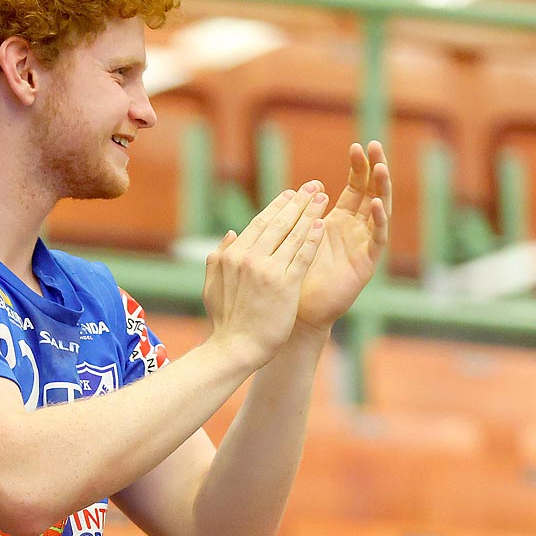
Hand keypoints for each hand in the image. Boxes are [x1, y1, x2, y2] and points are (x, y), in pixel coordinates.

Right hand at [201, 186, 326, 371]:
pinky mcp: (285, 285)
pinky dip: (312, 239)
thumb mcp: (212, 285)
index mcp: (232, 255)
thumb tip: (231, 233)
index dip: (278, 206)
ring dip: (310, 213)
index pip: (259, 224)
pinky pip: (302, 256)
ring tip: (323, 198)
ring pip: (292, 234)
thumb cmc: (225, 322)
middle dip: (298, 202)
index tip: (291, 194)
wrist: (235, 349)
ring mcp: (268, 270)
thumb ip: (218, 257)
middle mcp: (249, 258)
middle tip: (313, 186)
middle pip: (278, 223)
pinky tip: (323, 225)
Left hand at [295, 141, 390, 333]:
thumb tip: (291, 193)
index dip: (358, 166)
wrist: (297, 312)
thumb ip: (295, 216)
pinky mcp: (367, 263)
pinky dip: (378, 220)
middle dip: (375, 168)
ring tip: (381, 168)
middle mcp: (356, 230)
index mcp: (339, 220)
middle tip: (375, 145)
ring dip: (381, 189)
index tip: (357, 145)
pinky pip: (377, 238)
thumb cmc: (292, 277)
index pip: (355, 186)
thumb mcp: (292, 237)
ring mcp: (363, 245)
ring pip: (379, 211)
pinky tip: (375, 204)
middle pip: (372, 192)